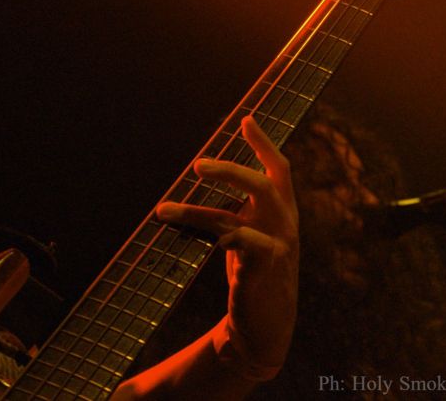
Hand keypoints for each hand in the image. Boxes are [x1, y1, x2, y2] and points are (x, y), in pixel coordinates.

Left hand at [156, 115, 298, 378]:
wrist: (267, 324)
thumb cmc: (253, 272)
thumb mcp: (247, 235)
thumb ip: (235, 210)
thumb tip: (201, 180)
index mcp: (282, 211)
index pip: (279, 170)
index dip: (263, 144)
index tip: (246, 120)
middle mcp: (284, 224)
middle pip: (264, 185)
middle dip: (230, 170)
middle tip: (197, 166)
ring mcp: (278, 246)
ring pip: (235, 217)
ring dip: (193, 211)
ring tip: (162, 210)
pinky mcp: (266, 269)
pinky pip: (243, 243)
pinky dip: (223, 236)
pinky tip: (205, 239)